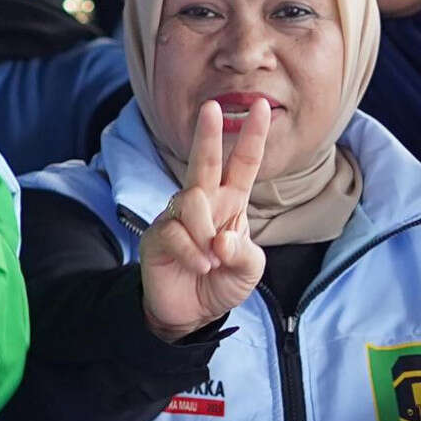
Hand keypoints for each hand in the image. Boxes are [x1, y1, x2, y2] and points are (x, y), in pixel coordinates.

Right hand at [143, 99, 270, 338]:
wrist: (190, 313)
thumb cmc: (221, 283)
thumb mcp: (249, 271)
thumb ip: (243, 252)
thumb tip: (221, 240)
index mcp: (230, 204)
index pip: (243, 165)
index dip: (252, 137)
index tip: (262, 108)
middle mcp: (203, 204)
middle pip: (204, 162)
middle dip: (209, 134)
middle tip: (211, 107)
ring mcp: (178, 218)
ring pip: (192, 202)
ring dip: (206, 233)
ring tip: (211, 261)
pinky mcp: (158, 235)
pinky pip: (177, 233)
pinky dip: (193, 253)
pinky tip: (199, 267)